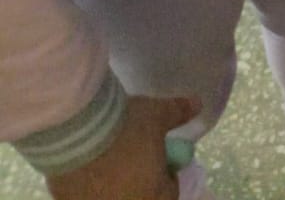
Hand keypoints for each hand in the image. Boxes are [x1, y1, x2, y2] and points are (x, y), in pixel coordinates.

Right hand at [47, 95, 198, 199]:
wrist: (77, 131)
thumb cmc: (126, 126)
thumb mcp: (158, 114)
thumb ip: (179, 112)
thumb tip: (198, 104)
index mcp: (154, 195)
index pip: (170, 193)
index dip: (167, 175)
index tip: (160, 156)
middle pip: (141, 196)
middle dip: (140, 182)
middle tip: (134, 158)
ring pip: (112, 196)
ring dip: (113, 185)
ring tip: (107, 159)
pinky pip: (85, 194)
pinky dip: (88, 185)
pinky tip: (84, 164)